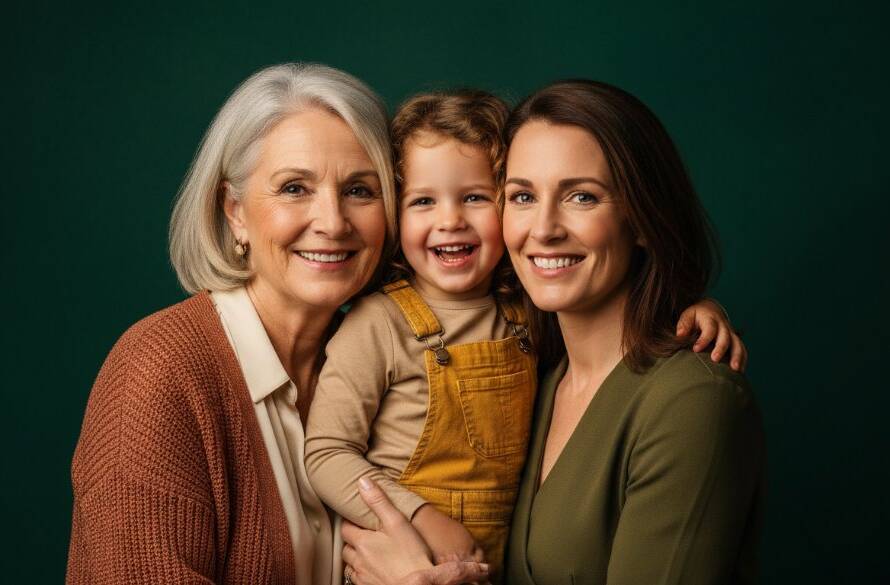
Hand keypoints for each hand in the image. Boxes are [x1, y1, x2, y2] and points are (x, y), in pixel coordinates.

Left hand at [342, 478, 488, 584]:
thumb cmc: (410, 556)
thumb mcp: (397, 522)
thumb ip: (379, 501)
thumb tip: (362, 481)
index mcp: (362, 541)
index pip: (345, 527)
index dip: (350, 521)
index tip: (356, 517)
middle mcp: (357, 559)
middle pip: (345, 546)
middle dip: (352, 539)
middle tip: (362, 533)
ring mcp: (362, 576)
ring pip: (349, 564)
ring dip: (354, 556)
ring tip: (365, 551)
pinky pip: (356, 579)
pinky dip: (360, 572)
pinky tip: (370, 569)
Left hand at [676, 298, 747, 371]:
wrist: (710, 310)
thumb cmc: (696, 316)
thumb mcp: (688, 315)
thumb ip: (684, 324)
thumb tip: (680, 335)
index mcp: (711, 319)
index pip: (709, 329)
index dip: (704, 339)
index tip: (696, 349)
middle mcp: (723, 326)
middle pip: (725, 337)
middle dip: (721, 348)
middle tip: (715, 359)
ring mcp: (731, 333)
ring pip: (737, 344)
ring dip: (737, 356)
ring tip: (735, 369)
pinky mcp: (735, 340)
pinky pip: (741, 349)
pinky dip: (742, 359)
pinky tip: (740, 371)